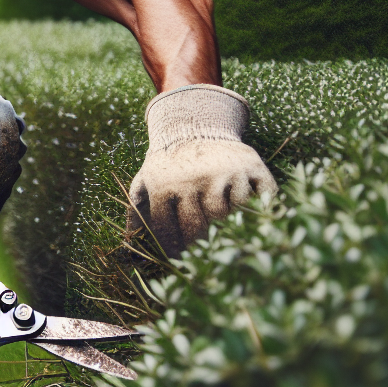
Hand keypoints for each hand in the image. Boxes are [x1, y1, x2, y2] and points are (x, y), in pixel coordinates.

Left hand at [128, 85, 275, 256]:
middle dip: (200, 245)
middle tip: (205, 255)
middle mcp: (195, 178)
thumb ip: (136, 212)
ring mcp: (225, 172)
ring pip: (229, 215)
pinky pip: (260, 199)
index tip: (180, 261)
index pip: (169, 229)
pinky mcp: (252, 167)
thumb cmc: (168, 165)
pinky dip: (259, 212)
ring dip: (227, 228)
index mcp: (165, 185)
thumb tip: (127, 245)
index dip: (173, 250)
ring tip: (226, 237)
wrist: (195, 126)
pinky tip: (252, 219)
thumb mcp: (145, 182)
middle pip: (200, 226)